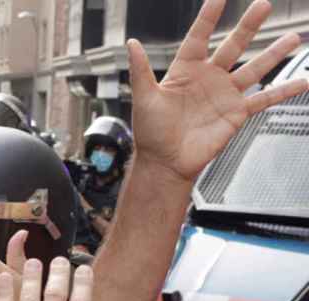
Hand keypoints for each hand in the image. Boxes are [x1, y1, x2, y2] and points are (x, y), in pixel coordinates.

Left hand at [129, 0, 307, 181]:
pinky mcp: (237, 112)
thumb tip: (131, 44)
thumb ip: (140, 70)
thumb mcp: (144, 98)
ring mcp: (225, 94)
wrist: (165, 162)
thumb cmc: (150, 133)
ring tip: (293, 37)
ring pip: (254, 68)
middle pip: (233, 45)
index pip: (198, 37)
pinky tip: (302, 82)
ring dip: (273, 53)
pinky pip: (264, 98)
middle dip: (248, 25)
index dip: (208, 17)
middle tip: (264, 4)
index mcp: (185, 70)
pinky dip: (284, 91)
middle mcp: (208, 78)